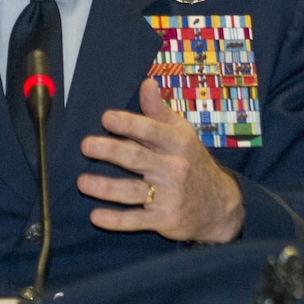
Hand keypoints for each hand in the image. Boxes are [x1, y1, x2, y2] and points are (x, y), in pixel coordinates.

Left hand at [77, 78, 245, 243]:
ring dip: (106, 188)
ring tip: (82, 182)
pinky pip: (136, 221)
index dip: (129, 124)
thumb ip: (159, 111)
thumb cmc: (192, 162)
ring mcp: (171, 196)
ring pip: (133, 192)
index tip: (106, 118)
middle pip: (138, 158)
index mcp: (178, 143)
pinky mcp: (165, 220)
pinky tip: (96, 216)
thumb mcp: (182, 134)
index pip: (152, 130)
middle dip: (111, 151)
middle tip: (86, 145)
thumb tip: (147, 83)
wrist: (220, 206)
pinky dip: (115, 221)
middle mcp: (175, 168)